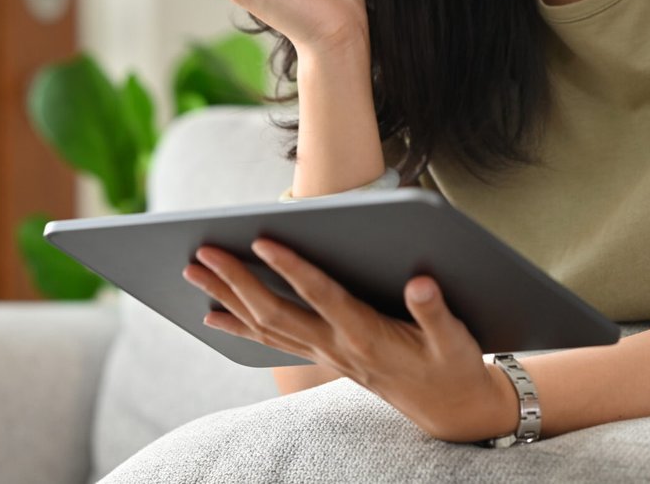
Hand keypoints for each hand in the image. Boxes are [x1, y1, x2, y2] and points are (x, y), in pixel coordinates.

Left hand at [183, 239, 517, 443]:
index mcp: (366, 333)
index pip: (320, 295)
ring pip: (265, 326)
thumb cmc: (452, 365)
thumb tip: (420, 282)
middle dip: (236, 281)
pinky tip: (214, 314)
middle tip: (202, 252)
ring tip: (193, 272)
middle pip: (275, 312)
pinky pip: (271, 342)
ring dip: (226, 298)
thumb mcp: (456, 339)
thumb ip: (436, 311)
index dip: (291, 267)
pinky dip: (239, 326)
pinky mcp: (322, 356)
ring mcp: (324, 353)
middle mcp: (336, 345)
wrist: (448, 409)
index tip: (263, 240)